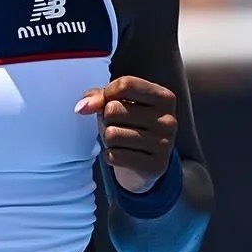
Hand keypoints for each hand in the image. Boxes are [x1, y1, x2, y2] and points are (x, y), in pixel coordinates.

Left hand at [75, 75, 177, 193]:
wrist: (142, 163)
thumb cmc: (128, 124)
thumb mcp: (116, 102)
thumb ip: (98, 96)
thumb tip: (82, 107)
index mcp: (164, 97)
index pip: (125, 85)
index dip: (108, 93)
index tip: (110, 101)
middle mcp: (169, 119)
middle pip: (113, 109)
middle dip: (107, 119)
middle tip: (119, 126)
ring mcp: (164, 144)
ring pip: (111, 134)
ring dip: (108, 138)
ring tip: (121, 141)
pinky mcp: (155, 166)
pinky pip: (114, 156)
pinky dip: (110, 156)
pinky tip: (122, 155)